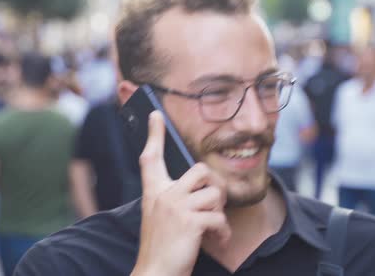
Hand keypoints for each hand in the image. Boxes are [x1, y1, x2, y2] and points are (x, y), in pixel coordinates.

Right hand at [131, 111, 230, 275]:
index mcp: (153, 192)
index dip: (154, 134)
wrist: (155, 273)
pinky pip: (219, 217)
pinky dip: (223, 232)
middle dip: (214, 186)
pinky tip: (217, 240)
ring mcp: (176, 207)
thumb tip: (204, 189)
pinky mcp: (190, 221)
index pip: (151, 158)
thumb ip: (173, 200)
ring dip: (220, 213)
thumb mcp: (160, 218)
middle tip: (213, 205)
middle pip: (199, 170)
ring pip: (214, 194)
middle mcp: (163, 195)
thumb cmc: (161, 248)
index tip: (155, 114)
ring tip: (214, 228)